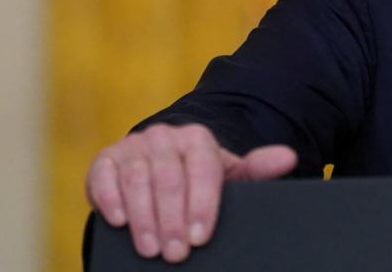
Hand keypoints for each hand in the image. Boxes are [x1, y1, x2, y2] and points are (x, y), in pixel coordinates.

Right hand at [85, 123, 296, 262]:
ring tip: (150, 249)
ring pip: (137, 180)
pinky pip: (103, 176)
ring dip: (143, 218)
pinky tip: (117, 221)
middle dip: (172, 220)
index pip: (203, 170)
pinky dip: (109, 198)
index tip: (200, 238)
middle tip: (175, 254)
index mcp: (198, 139)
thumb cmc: (200, 180)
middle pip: (169, 179)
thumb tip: (287, 158)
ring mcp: (133, 146)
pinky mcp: (105, 159)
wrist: (161, 169)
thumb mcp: (229, 177)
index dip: (202, 206)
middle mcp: (164, 137)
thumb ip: (257, 169)